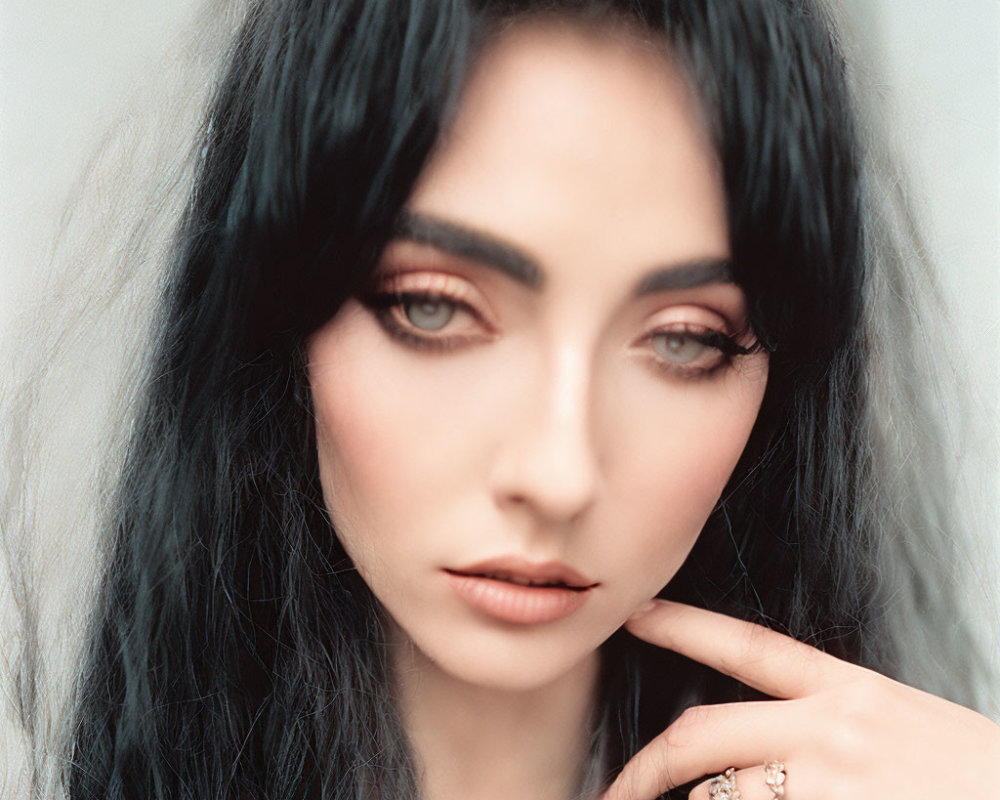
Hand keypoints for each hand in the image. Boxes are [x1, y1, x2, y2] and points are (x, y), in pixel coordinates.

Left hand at [602, 599, 999, 799]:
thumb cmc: (979, 778)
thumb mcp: (911, 727)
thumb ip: (843, 721)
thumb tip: (776, 738)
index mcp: (852, 693)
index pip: (748, 646)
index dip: (682, 626)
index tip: (636, 613)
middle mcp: (831, 731)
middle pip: (704, 734)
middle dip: (646, 766)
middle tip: (616, 790)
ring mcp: (830, 785)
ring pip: (721, 796)